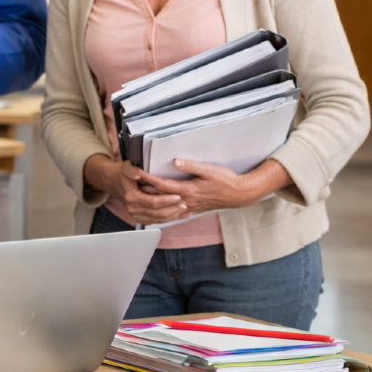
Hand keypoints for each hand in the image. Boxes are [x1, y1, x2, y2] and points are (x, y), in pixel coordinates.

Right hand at [83, 154, 186, 224]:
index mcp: (131, 197)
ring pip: (158, 219)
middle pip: (157, 213)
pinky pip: (156, 221)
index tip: (178, 195)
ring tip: (185, 210)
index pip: (152, 202)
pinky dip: (169, 219)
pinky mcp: (140, 218)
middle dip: (172, 209)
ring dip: (173, 216)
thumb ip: (131, 170)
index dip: (166, 200)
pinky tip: (179, 215)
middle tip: (185, 204)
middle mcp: (133, 209)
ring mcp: (136, 215)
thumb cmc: (123, 174)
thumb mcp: (126, 167)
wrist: (115, 183)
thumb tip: (137, 173)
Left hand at [137, 158, 287, 215]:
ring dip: (152, 199)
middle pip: (160, 196)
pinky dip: (164, 207)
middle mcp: (187, 200)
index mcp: (188, 190)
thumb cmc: (227, 180)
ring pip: (166, 204)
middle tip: (130, 183)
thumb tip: (175, 161)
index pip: (162, 184)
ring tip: (139, 192)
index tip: (136, 172)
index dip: (148, 178)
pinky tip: (157, 205)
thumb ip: (191, 166)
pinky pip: (175, 210)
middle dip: (145, 189)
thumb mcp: (210, 169)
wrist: (241, 195)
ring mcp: (190, 206)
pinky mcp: (194, 208)